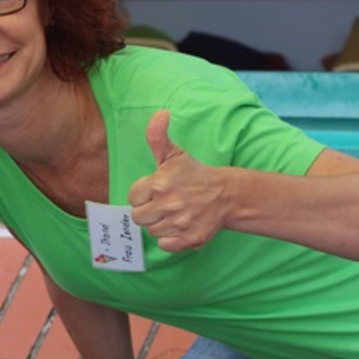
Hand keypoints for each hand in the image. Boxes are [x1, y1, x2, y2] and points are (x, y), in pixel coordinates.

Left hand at [127, 110, 228, 251]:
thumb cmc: (194, 174)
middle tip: (164, 203)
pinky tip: (180, 225)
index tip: (155, 191)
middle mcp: (168, 205)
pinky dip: (171, 239)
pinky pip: (165, 245)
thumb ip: (157, 136)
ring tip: (174, 213)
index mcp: (160, 184)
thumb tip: (160, 113)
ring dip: (160, 224)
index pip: (133, 197)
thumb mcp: (174, 154)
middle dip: (148, 211)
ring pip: (152, 231)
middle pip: (139, 217)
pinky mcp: (189, 239)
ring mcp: (179, 223)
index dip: (142, 195)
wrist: (226, 195)